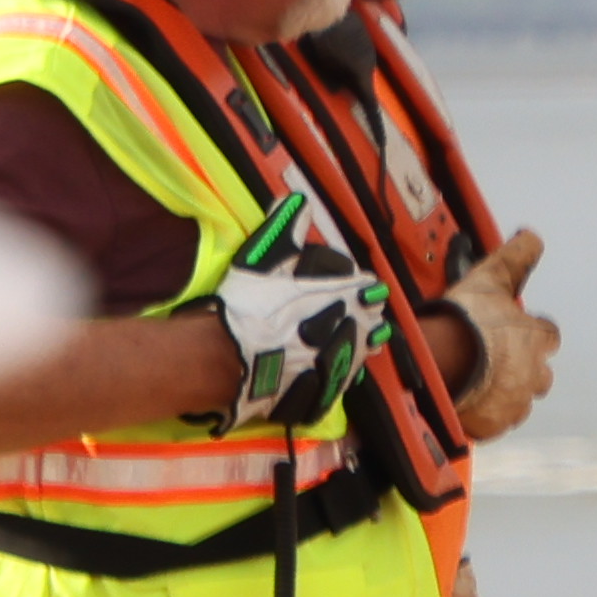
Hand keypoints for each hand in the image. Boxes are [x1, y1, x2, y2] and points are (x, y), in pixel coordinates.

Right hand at [209, 203, 397, 432]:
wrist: (228, 358)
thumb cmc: (246, 305)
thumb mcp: (260, 260)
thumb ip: (284, 231)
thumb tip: (299, 201)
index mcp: (337, 299)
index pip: (364, 291)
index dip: (365, 289)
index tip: (368, 287)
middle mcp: (346, 332)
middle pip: (368, 323)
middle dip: (368, 316)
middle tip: (367, 313)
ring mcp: (336, 366)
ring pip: (360, 355)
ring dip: (362, 344)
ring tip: (363, 339)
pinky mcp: (322, 394)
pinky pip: (340, 384)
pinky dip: (342, 375)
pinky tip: (338, 372)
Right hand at [438, 225, 560, 446]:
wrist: (440, 367)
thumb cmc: (466, 322)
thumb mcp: (490, 279)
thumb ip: (514, 258)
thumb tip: (532, 235)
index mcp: (536, 340)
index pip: (546, 334)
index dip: (531, 330)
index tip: (515, 329)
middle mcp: (534, 374)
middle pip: (537, 371)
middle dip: (521, 366)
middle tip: (491, 359)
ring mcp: (515, 402)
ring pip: (518, 398)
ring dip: (503, 390)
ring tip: (475, 382)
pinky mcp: (494, 424)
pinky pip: (494, 421)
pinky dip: (484, 413)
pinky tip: (465, 402)